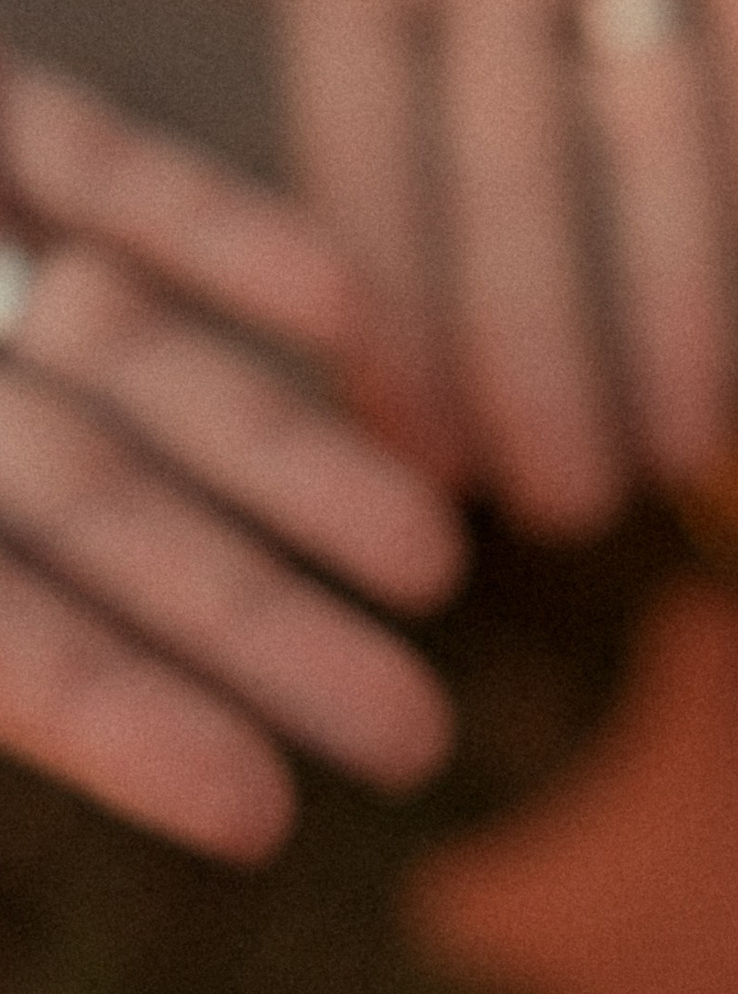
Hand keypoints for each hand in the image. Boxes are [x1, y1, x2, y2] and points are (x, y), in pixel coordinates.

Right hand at [0, 58, 461, 860]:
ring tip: (438, 561)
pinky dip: (208, 226)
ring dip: (286, 457)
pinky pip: (99, 175)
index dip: (121, 724)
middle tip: (421, 745)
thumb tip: (4, 687)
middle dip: (261, 632)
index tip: (269, 818)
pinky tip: (344, 303)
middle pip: (108, 532)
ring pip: (142, 372)